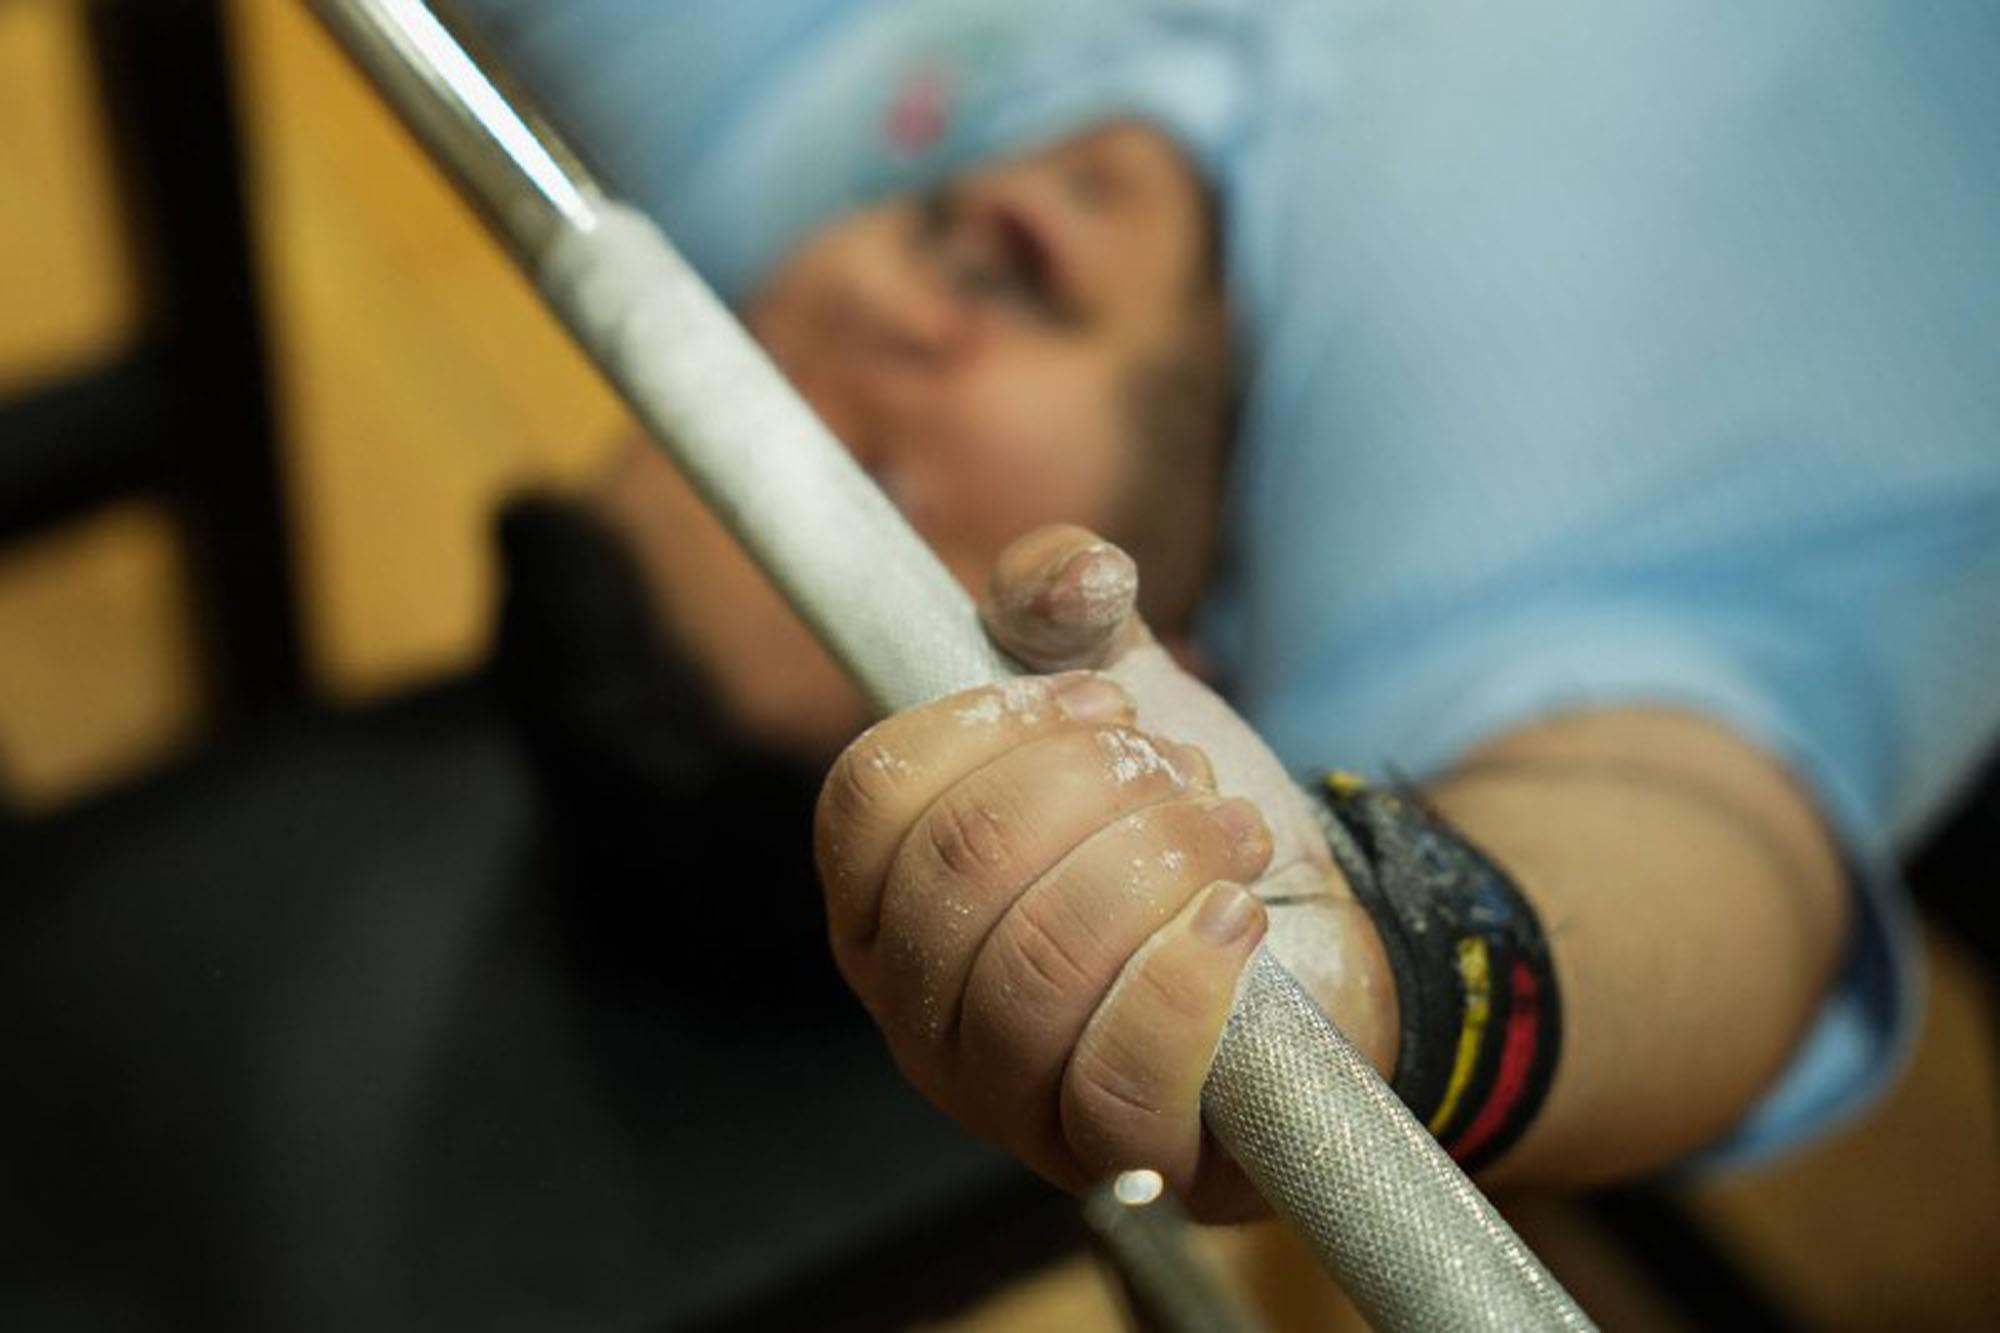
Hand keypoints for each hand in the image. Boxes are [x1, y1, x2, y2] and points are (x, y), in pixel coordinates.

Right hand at [815, 526, 1395, 1218]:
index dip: (993, 724)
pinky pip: (1117, 1077)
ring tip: (1230, 834)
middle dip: (1099, 791)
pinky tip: (1237, 918)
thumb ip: (1070, 602)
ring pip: (1035, 969)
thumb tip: (1076, 571)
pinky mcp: (1110, 1156)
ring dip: (1157, 866)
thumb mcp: (1126, 692)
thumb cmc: (1180, 825)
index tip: (1110, 701)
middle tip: (1186, 776)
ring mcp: (1003, 1098)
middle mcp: (915, 1005)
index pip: (870, 794)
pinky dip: (1188, 977)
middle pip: (959, 868)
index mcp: (886, 891)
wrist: (1312, 940)